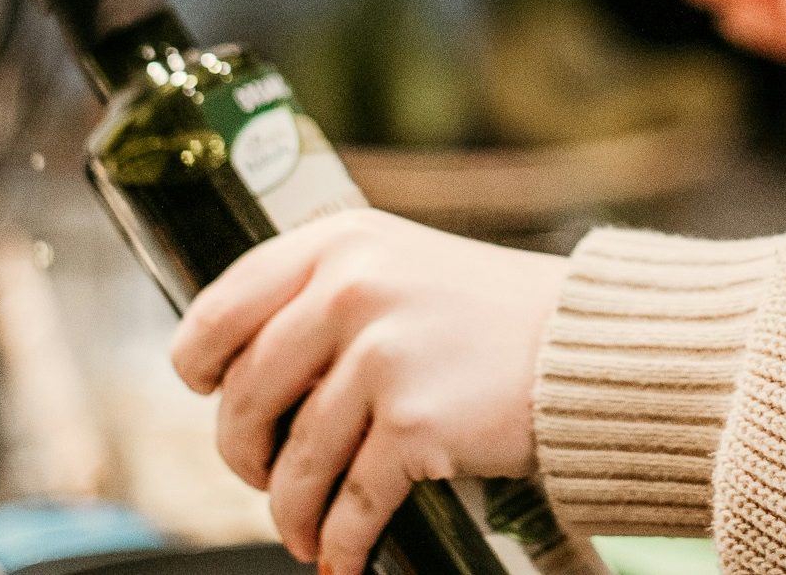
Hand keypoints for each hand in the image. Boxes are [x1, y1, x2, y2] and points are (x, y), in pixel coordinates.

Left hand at [169, 211, 567, 574]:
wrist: (588, 349)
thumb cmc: (492, 316)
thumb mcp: (400, 266)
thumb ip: (326, 295)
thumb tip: (242, 369)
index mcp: (338, 243)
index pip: (220, 309)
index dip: (198, 364)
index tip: (207, 390)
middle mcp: (351, 289)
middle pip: (244, 396)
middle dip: (244, 453)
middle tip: (263, 474)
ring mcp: (382, 355)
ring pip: (293, 463)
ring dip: (290, 512)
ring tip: (302, 531)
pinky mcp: (415, 422)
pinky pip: (349, 502)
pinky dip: (340, 540)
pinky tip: (342, 555)